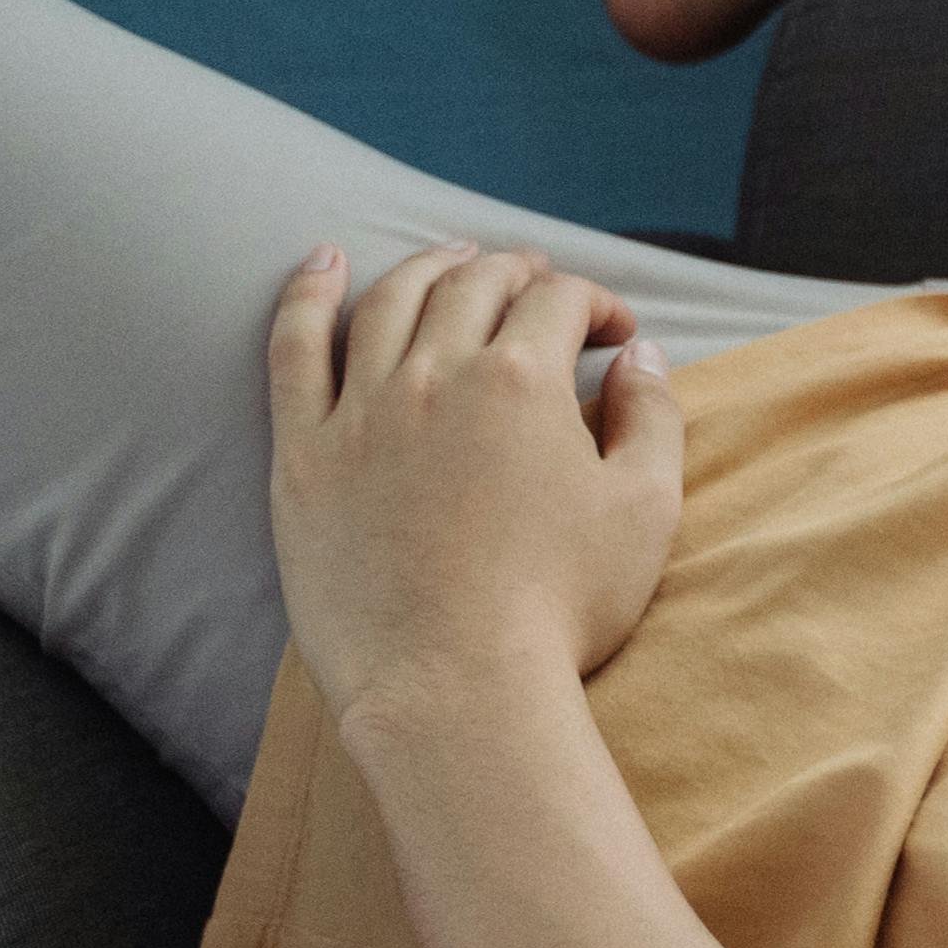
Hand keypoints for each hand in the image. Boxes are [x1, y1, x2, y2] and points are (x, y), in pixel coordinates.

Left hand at [266, 244, 687, 725]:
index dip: (599, 304)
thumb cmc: (559, 607)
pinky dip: (307, 294)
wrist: (452, 688)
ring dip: (431, 266)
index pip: (562, 300)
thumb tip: (638, 360)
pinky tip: (321, 262)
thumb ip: (652, 417)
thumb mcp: (646, 509)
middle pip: (477, 284)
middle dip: (519, 271)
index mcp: (524, 379)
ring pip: (392, 300)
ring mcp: (361, 411)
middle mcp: (437, 375)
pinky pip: (294, 350)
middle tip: (539, 285)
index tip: (615, 337)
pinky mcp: (304, 455)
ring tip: (453, 259)